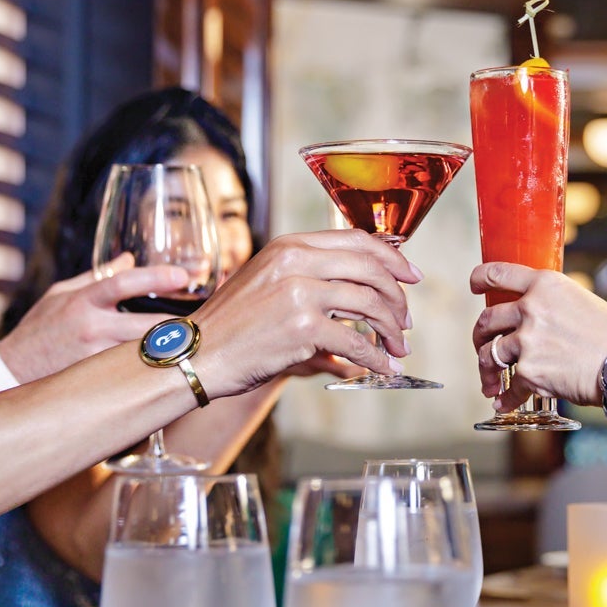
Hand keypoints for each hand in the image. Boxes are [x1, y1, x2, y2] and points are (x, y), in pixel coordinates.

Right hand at [0, 256, 193, 382]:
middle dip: (181, 320)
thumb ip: (97, 277)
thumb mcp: (62, 295)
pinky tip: (179, 366)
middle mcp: (92, 329)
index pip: (123, 283)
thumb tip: (129, 258)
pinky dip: (157, 368)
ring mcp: (97, 358)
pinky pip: (136, 373)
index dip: (156, 277)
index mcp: (83, 302)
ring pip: (146, 352)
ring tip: (203, 340)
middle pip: (147, 324)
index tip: (184, 274)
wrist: (11, 374)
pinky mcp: (100, 381)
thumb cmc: (39, 330)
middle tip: (210, 315)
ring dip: (174, 346)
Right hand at [191, 230, 418, 397]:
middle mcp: (296, 261)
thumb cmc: (232, 324)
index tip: (410, 275)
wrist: (196, 353)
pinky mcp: (303, 328)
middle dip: (398, 297)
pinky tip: (381, 367)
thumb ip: (308, 273)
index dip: (391, 256)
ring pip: (369, 304)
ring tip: (397, 347)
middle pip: (371, 269)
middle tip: (406, 320)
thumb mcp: (267, 279)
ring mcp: (300, 293)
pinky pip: (355, 342)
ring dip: (391, 330)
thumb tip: (360, 286)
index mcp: (290, 244)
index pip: (356, 239)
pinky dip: (375, 358)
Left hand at [469, 263, 606, 410]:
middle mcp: (531, 309)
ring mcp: (528, 341)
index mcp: (545, 285)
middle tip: (482, 346)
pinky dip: (505, 399)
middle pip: (486, 319)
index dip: (480, 279)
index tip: (475, 286)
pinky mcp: (530, 372)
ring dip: (486, 371)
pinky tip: (504, 403)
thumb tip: (542, 319)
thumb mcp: (583, 302)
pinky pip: (509, 387)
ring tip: (490, 384)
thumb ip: (555, 306)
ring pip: (489, 354)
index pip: (499, 273)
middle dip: (479, 336)